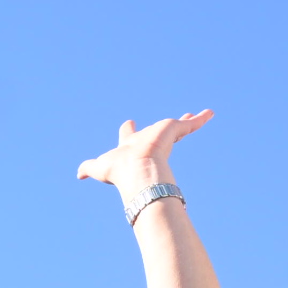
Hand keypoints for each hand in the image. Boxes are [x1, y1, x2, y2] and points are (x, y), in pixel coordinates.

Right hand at [75, 110, 212, 200]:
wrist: (136, 168)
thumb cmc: (120, 169)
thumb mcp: (100, 169)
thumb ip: (88, 168)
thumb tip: (77, 173)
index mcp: (130, 144)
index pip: (129, 135)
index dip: (129, 131)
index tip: (131, 123)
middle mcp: (147, 137)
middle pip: (156, 129)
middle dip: (161, 126)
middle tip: (168, 124)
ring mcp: (161, 132)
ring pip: (179, 126)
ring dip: (190, 121)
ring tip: (201, 116)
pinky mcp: (173, 129)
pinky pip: (191, 125)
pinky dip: (201, 119)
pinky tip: (211, 114)